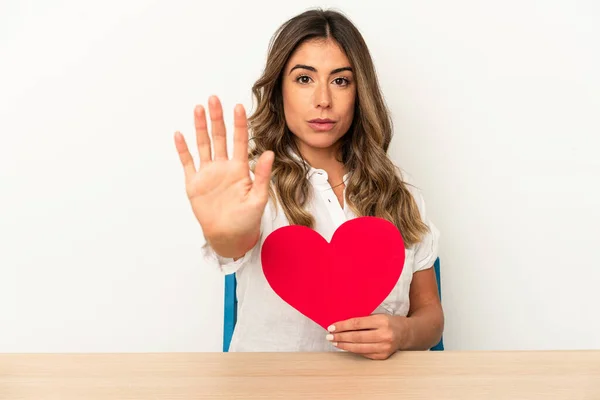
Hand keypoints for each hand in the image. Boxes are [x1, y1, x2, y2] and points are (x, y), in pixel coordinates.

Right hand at [174, 96, 273, 251]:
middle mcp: (223, 167)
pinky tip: (180, 134)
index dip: (239, 124)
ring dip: (200, 127)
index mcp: (240, 169)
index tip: (239, 107)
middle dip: (217, 118)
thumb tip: (270, 153)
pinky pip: (188, 162)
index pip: (240, 141)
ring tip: (199, 109)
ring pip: (203, 145)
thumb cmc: (247, 220)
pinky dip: (183, 149)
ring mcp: (208, 174)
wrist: (229, 237)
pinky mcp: (195, 183)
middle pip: (219, 137)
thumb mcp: (259, 198)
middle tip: (214, 99)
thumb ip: (263, 175)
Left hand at [326, 314, 406, 359]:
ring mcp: (384, 347)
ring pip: (359, 348)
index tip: (331, 327)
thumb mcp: (378, 315)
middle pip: (356, 337)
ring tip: (334, 342)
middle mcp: (384, 335)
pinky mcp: (383, 356)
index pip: (357, 324)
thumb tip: (342, 324)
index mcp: (382, 321)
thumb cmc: (389, 322)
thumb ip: (363, 320)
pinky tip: (345, 347)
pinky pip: (364, 353)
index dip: (342, 326)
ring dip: (344, 345)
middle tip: (329, 336)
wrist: (405, 333)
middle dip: (340, 337)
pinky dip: (353, 350)